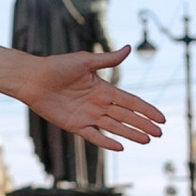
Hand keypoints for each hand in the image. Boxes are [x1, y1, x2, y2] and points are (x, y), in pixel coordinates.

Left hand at [20, 52, 165, 151]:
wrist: (33, 78)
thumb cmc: (57, 66)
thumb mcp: (84, 61)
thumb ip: (107, 59)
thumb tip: (130, 48)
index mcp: (103, 89)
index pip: (131, 102)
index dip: (146, 110)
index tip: (162, 118)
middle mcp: (98, 104)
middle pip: (126, 117)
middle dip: (143, 125)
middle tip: (160, 134)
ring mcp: (88, 116)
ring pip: (114, 127)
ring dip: (131, 134)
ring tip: (147, 140)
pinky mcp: (75, 125)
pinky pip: (94, 135)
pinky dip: (106, 141)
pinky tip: (121, 147)